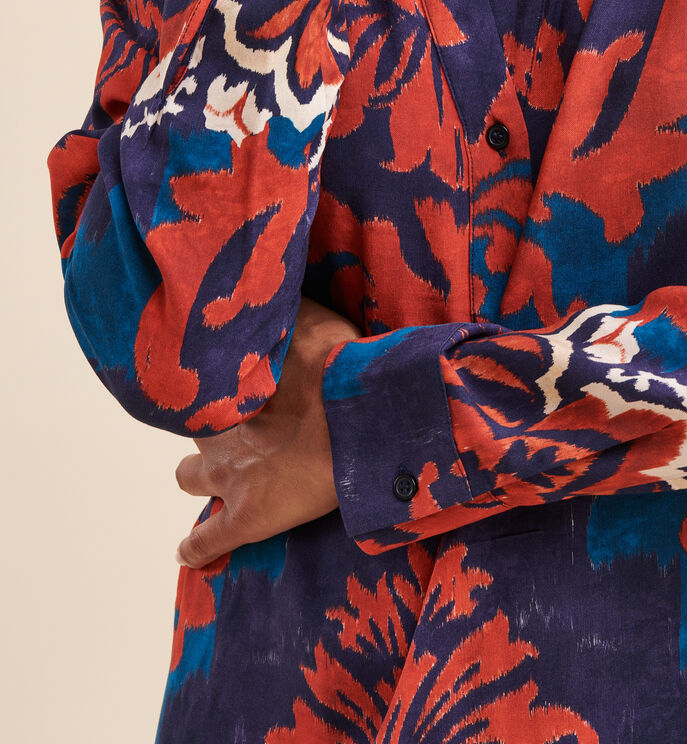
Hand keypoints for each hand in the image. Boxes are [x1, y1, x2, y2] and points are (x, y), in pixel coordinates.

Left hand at [173, 297, 361, 568]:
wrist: (356, 419)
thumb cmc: (338, 364)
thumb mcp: (314, 321)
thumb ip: (292, 309)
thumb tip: (277, 279)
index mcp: (234, 384)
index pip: (209, 378)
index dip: (223, 377)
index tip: (238, 372)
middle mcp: (221, 426)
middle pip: (193, 420)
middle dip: (209, 422)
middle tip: (239, 420)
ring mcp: (228, 476)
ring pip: (189, 477)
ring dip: (200, 476)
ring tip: (220, 479)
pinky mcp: (245, 517)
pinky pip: (206, 540)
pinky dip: (197, 546)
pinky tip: (191, 549)